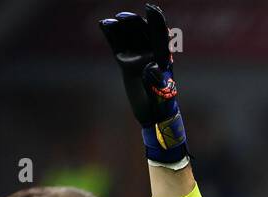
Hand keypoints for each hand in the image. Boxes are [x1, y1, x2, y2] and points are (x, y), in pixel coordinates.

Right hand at [99, 4, 188, 163]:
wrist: (152, 115)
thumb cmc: (161, 104)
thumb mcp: (160, 91)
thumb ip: (156, 79)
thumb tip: (151, 67)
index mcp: (163, 55)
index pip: (159, 33)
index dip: (155, 20)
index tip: (152, 8)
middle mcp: (150, 52)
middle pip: (141, 30)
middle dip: (134, 22)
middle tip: (123, 18)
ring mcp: (137, 56)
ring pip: (128, 35)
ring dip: (121, 26)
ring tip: (112, 22)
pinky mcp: (125, 62)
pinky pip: (117, 44)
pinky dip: (111, 34)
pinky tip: (105, 24)